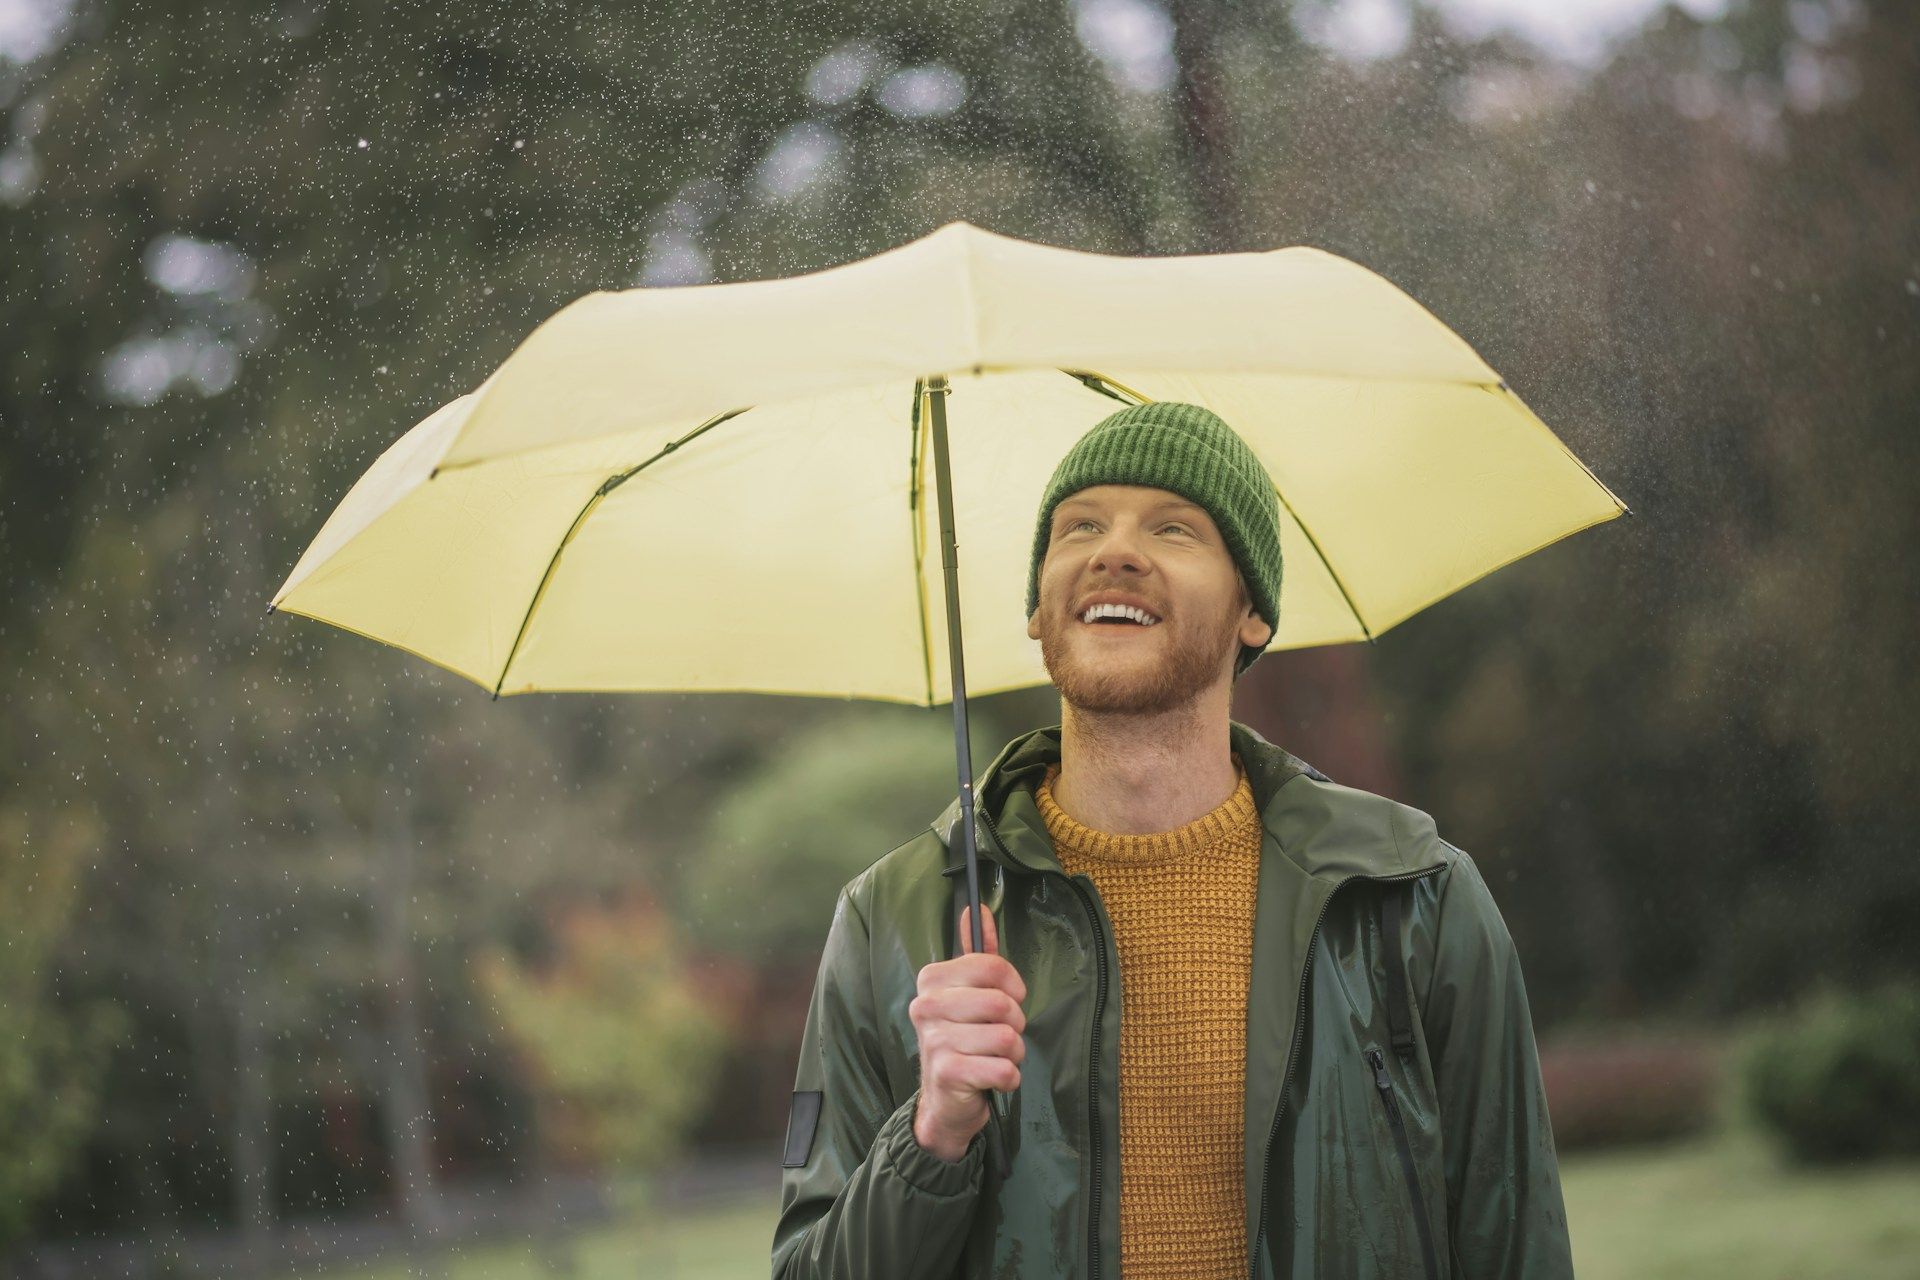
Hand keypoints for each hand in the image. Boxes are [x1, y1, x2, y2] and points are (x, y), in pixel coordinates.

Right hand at [909, 903, 1026, 1161]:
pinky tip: (991, 1078)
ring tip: (994, 1058)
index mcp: (932, 980)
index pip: (993, 966)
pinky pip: (1004, 1070)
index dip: (1013, 987)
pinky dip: (1008, 1077)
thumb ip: (977, 954)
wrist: (944, 1100)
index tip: (1008, 1001)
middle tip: (1000, 1036)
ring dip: (1013, 1054)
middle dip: (1015, 1024)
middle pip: (1003, 1003)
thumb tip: (977, 909)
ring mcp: (934, 1040)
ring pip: (1007, 1039)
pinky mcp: (947, 1074)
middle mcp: (926, 1006)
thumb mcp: (968, 993)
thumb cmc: (963, 1039)